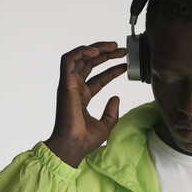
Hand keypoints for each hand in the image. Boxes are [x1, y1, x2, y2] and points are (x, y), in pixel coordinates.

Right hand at [44, 41, 126, 167]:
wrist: (74, 146)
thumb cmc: (85, 140)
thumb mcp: (106, 125)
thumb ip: (111, 112)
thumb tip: (116, 98)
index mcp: (83, 97)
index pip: (98, 78)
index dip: (112, 70)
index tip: (125, 65)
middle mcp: (75, 89)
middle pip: (90, 64)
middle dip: (106, 55)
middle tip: (122, 50)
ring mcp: (70, 85)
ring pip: (80, 58)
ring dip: (96, 49)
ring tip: (113, 46)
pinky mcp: (66, 83)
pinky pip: (69, 61)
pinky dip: (82, 52)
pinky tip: (97, 51)